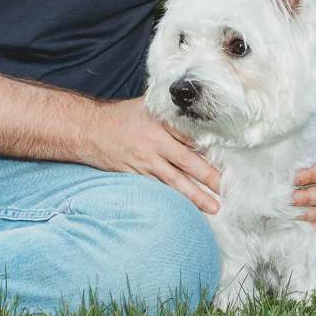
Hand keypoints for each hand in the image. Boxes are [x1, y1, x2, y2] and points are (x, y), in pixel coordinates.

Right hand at [87, 97, 222, 213]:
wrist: (88, 130)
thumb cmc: (120, 117)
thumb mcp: (146, 106)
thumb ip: (170, 114)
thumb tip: (195, 120)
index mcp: (160, 122)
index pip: (190, 137)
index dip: (209, 149)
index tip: (228, 159)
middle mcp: (154, 143)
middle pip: (187, 162)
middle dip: (209, 177)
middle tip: (227, 188)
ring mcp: (145, 162)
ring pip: (175, 181)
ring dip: (196, 195)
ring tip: (214, 207)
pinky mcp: (136, 175)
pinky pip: (158, 189)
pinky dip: (173, 199)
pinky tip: (186, 209)